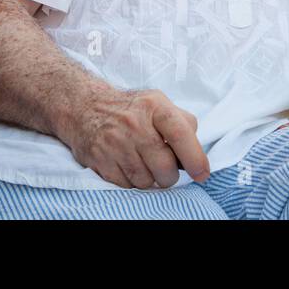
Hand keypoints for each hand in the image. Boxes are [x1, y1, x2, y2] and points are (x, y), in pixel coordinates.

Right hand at [64, 87, 209, 188]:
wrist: (87, 107)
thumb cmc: (131, 109)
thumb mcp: (159, 103)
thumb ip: (182, 122)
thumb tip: (196, 152)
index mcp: (155, 106)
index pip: (180, 134)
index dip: (195, 157)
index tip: (202, 173)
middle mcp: (134, 124)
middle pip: (164, 166)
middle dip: (170, 175)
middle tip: (167, 170)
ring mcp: (115, 143)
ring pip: (146, 181)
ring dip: (150, 179)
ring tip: (145, 164)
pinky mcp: (100, 159)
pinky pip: (126, 186)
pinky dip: (132, 182)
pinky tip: (129, 166)